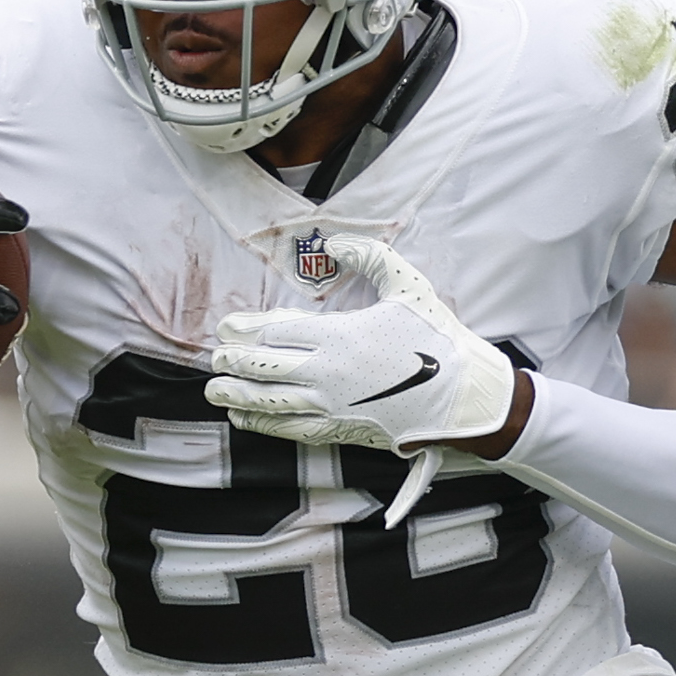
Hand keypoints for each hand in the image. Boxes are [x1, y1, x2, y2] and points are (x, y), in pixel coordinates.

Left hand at [205, 236, 524, 517]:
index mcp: (339, 336)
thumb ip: (369, 256)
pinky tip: (245, 420)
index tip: (226, 327)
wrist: (462, 395)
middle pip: (265, 368)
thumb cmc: (436, 338)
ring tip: (215, 392)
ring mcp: (331, 405)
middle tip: (214, 360)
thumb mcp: (408, 284)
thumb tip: (333, 245)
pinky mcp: (340, 429)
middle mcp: (327, 374)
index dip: (246, 329)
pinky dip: (264, 425)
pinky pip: (291, 430)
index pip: (277, 333)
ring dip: (238, 398)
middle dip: (233, 364)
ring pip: (270, 403)